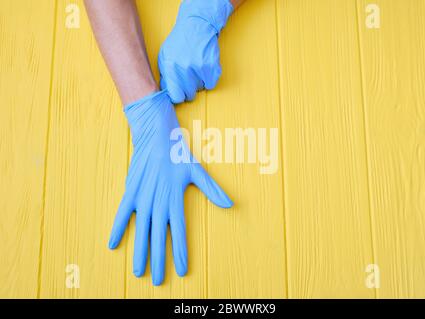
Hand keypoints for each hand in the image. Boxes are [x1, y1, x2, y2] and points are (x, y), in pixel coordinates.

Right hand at [108, 91, 232, 284]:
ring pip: (141, 230)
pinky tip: (112, 244)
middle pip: (158, 237)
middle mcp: (158, 202)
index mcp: (175, 199)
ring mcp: (143, 197)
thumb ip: (212, 190)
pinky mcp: (131, 191)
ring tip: (139, 272)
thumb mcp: (197, 170)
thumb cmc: (178, 152)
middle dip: (159, 260)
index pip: (178, 232)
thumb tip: (230, 204)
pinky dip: (118, 228)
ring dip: (140, 251)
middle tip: (158, 281)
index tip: (180, 270)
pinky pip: (123, 213)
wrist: (155, 134)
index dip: (179, 252)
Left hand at [158, 0, 233, 103]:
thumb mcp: (165, 56)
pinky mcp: (212, 66)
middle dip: (189, 89)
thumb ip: (165, 76)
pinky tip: (204, 68)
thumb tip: (168, 93)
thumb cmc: (180, 42)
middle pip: (189, 95)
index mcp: (170, 67)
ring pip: (200, 89)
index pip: (175, 96)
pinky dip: (209, 79)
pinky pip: (211, 84)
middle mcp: (184, 68)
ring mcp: (199, 68)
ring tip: (196, 68)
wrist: (197, 25)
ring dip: (199, 82)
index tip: (180, 93)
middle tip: (189, 78)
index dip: (178, 96)